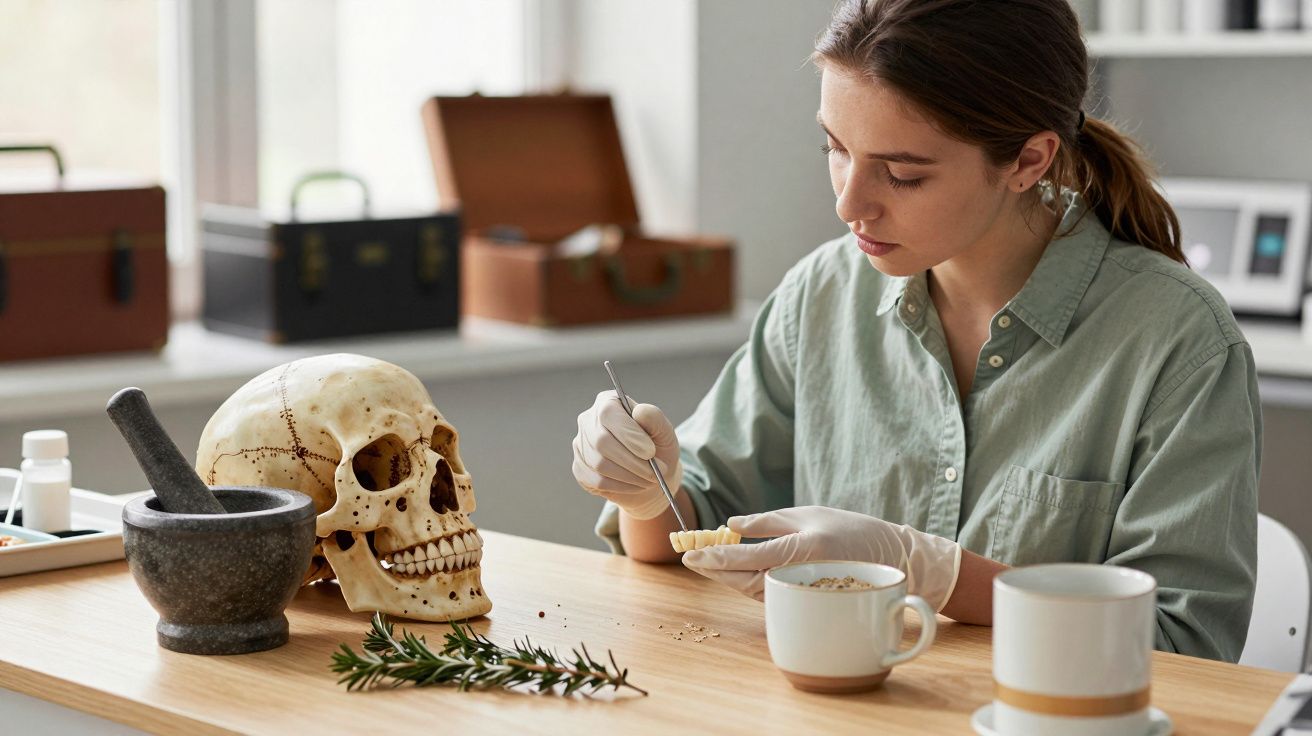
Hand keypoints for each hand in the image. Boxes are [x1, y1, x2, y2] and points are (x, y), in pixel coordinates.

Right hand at [572, 390, 682, 519]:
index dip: (628, 434)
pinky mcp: (580, 468)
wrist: (650, 474)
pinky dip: (622, 486)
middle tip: (655, 472)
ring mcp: (581, 445)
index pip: (608, 414)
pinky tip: (636, 484)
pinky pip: (597, 481)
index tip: (650, 452)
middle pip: (602, 441)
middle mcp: (588, 421)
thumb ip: (654, 418)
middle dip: (633, 461)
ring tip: (650, 479)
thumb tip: (640, 412)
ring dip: (630, 476)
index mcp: (607, 403)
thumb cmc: (656, 447)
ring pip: (600, 464)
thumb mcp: (663, 430)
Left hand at [681, 506, 961, 609]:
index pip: (748, 558)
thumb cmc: (851, 530)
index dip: (716, 558)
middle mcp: (800, 576)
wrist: (892, 560)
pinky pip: (768, 594)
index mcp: (802, 550)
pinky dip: (746, 582)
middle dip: (714, 571)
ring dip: (726, 578)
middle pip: (744, 580)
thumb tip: (732, 525)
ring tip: (705, 561)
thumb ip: (769, 521)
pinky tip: (733, 571)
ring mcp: (802, 593)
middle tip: (690, 558)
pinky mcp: (804, 601)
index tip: (691, 554)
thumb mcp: (810, 514)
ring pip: (753, 591)